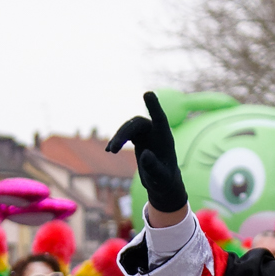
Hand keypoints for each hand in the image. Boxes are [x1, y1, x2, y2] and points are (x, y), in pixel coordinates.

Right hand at [107, 92, 187, 221]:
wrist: (162, 182)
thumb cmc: (164, 180)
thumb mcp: (160, 177)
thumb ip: (154, 167)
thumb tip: (144, 154)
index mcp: (165, 138)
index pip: (160, 118)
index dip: (154, 106)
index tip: (148, 93)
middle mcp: (155, 132)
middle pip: (137, 124)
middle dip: (124, 133)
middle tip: (114, 149)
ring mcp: (146, 133)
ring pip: (129, 128)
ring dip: (118, 137)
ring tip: (111, 150)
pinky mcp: (138, 137)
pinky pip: (125, 134)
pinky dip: (117, 141)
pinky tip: (109, 150)